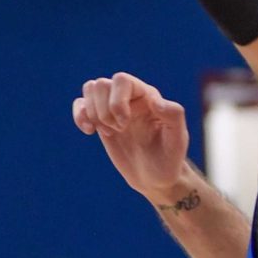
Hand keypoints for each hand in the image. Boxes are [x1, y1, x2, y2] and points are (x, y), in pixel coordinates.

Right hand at [73, 73, 193, 203]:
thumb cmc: (169, 158)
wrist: (155, 177)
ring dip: (92, 113)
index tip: (124, 125)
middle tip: (119, 130)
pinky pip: (80, 104)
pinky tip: (89, 131)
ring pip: (90, 89)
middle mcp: (129, 97)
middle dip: (104, 111)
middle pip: (101, 84)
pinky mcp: (100, 120)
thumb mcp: (178, 140)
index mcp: (147, 96)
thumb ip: (174, 115)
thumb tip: (155, 101)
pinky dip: (79, 116)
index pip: (121, 80)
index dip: (116, 101)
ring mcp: (113, 108)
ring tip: (107, 132)